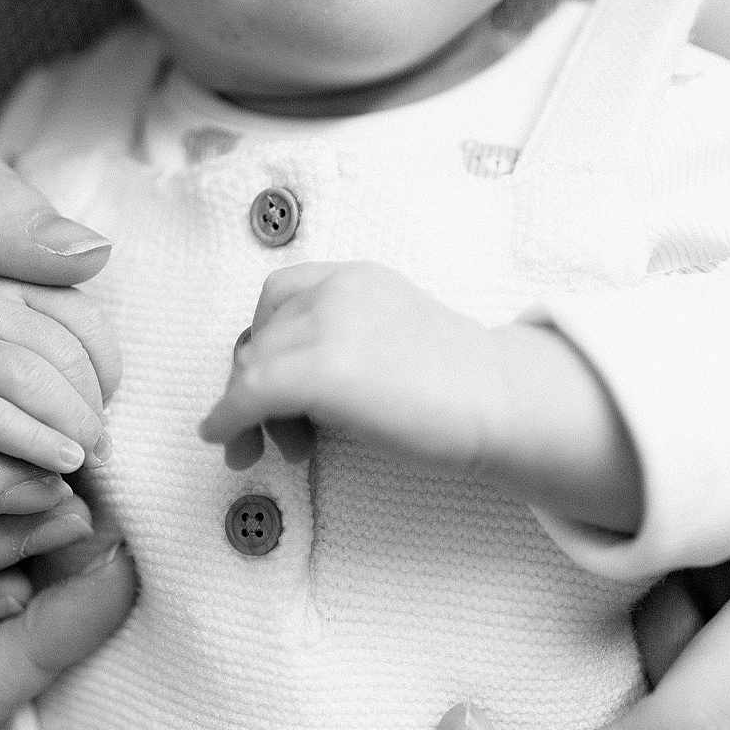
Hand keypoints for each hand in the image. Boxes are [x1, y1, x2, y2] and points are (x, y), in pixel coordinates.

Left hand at [200, 261, 641, 530]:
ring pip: (252, 365)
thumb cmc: (458, 391)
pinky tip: (225, 440)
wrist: (504, 401)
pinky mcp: (322, 369)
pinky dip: (228, 418)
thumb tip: (276, 394)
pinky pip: (249, 393)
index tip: (270, 388)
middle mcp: (337, 290)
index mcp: (357, 279)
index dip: (265, 344)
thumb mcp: (389, 343)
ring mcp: (329, 325)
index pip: (280, 297)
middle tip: (272, 435)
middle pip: (261, 334)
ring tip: (278, 450)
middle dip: (254, 385)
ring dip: (246, 409)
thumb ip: (339, 346)